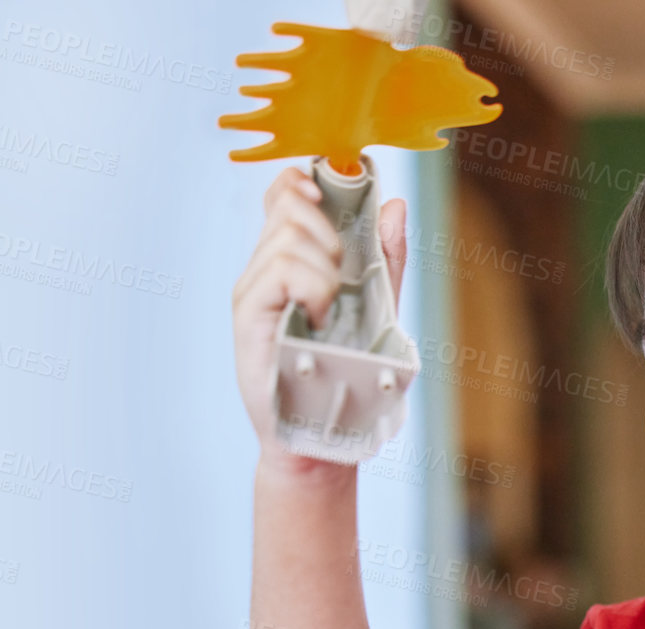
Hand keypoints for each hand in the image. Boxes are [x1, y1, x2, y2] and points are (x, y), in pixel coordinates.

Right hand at [232, 164, 408, 462]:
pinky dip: (312, 287)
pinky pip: (282, 269)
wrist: (321, 432)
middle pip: (287, 204)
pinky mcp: (249, 314)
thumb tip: (395, 205)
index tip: (333, 195)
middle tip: (341, 275)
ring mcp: (254, 289)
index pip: (284, 193)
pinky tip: (319, 319)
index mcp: (291, 260)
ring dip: (325, 268)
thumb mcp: (378, 310)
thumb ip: (386, 261)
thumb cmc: (344, 376)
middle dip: (327, 227)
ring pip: (288, 235)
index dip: (304, 181)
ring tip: (330, 310)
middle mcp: (265, 268)